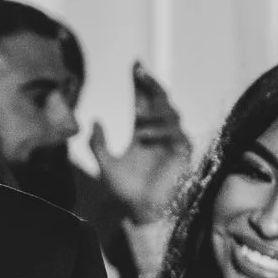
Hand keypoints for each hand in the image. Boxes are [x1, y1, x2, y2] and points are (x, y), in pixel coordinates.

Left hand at [88, 62, 190, 222]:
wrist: (142, 212)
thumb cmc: (125, 192)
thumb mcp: (105, 165)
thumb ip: (98, 144)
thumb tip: (94, 120)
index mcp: (142, 131)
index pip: (142, 100)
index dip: (139, 83)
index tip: (134, 65)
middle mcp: (159, 132)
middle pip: (159, 99)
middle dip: (151, 84)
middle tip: (139, 73)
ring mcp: (172, 140)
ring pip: (170, 113)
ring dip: (155, 110)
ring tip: (139, 116)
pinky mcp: (183, 152)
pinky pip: (177, 133)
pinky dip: (162, 130)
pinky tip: (146, 134)